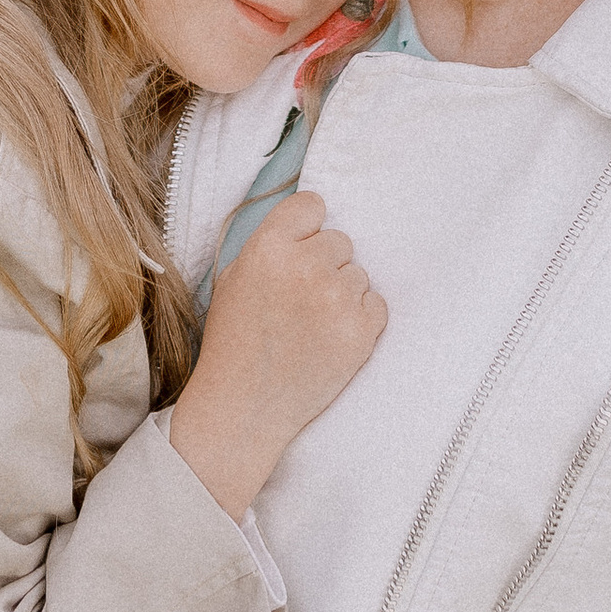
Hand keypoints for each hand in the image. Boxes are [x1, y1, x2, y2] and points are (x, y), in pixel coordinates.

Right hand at [168, 191, 386, 519]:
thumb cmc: (235, 342)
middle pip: (340, 241)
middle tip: (301, 298)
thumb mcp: (233, 278)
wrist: (245, 407)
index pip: (312, 205)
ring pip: (358, 274)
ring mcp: (337, 300)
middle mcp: (305, 267)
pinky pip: (376, 304)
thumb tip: (308, 224)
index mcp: (268, 247)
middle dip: (324, 264)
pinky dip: (360, 319)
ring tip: (313, 324)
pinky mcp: (360, 332)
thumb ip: (270, 244)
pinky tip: (331, 337)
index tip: (302, 248)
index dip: (307, 228)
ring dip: (342, 293)